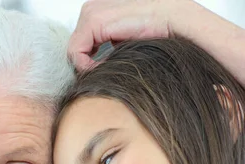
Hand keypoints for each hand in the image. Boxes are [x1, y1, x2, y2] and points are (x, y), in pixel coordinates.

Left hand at [68, 0, 186, 70]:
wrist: (176, 20)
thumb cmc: (157, 30)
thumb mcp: (124, 39)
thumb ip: (108, 44)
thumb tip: (96, 64)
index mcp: (99, 8)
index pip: (81, 41)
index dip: (88, 59)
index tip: (102, 69)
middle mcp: (92, 7)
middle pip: (76, 45)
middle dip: (87, 61)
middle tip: (104, 70)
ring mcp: (91, 12)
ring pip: (74, 50)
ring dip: (88, 64)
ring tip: (107, 67)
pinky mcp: (93, 21)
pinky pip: (75, 53)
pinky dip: (86, 66)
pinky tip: (104, 67)